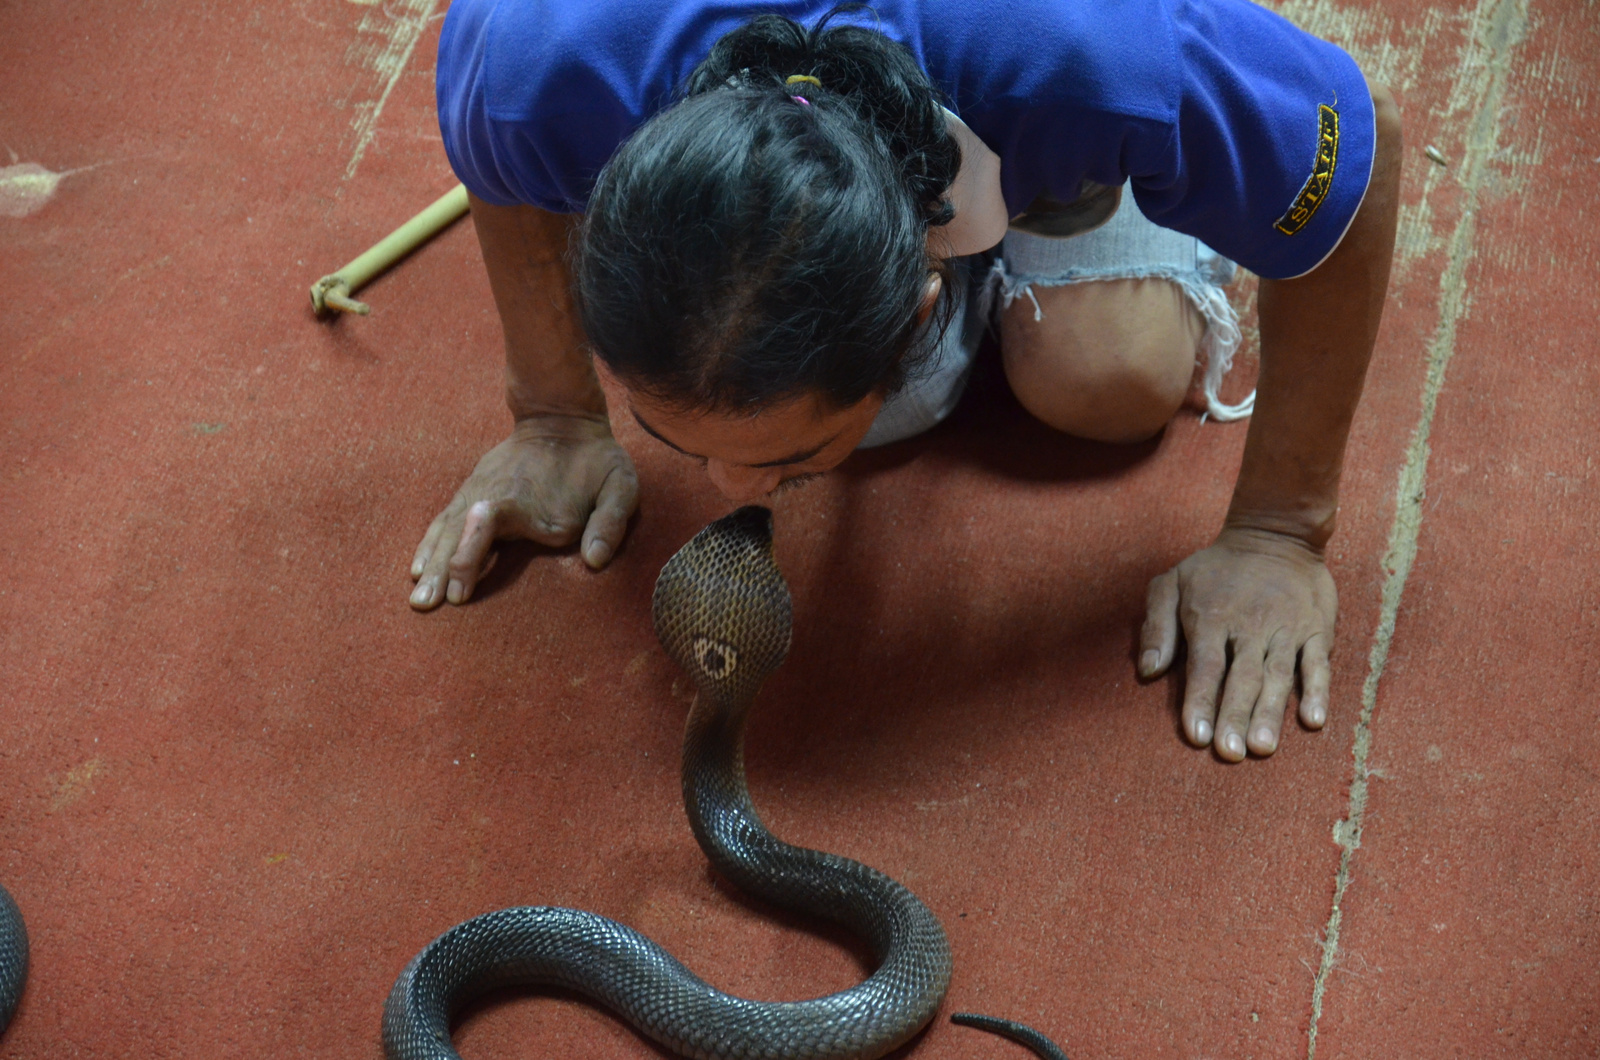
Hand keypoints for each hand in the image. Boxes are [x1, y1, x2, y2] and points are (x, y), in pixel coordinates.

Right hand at [409, 414, 637, 609]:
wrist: (563, 418)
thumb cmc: (598, 459)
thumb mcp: (620, 484)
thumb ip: (610, 521)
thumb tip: (596, 560)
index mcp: (529, 502)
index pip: (486, 526)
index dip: (470, 557)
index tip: (459, 591)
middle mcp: (496, 497)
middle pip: (459, 533)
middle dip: (442, 570)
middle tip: (424, 603)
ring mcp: (480, 492)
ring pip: (448, 528)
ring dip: (431, 562)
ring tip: (417, 597)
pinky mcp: (473, 491)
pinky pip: (445, 519)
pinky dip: (430, 543)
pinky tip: (418, 567)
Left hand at [1138, 527, 1336, 760]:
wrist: (1275, 534)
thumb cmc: (1216, 568)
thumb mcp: (1172, 582)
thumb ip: (1156, 625)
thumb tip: (1148, 670)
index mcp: (1212, 618)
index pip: (1205, 667)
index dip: (1201, 701)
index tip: (1196, 736)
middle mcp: (1250, 627)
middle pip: (1242, 678)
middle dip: (1235, 716)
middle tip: (1230, 752)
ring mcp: (1286, 629)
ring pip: (1278, 676)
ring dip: (1271, 712)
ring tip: (1263, 747)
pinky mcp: (1316, 630)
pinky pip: (1317, 664)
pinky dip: (1317, 691)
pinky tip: (1313, 721)